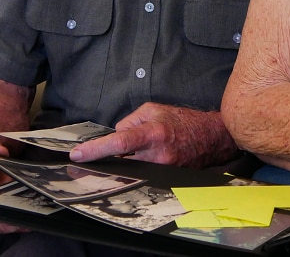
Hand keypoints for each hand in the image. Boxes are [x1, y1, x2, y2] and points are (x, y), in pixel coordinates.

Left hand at [69, 102, 235, 166]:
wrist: (211, 136)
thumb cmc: (183, 121)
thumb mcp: (153, 110)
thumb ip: (130, 121)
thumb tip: (115, 136)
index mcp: (153, 133)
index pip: (118, 142)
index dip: (95, 150)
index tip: (78, 155)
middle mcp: (157, 155)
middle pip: (120, 163)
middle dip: (109, 159)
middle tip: (98, 158)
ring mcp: (163, 171)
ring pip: (130, 170)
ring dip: (126, 163)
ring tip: (134, 154)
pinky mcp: (167, 179)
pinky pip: (143, 175)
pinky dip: (138, 168)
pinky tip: (142, 162)